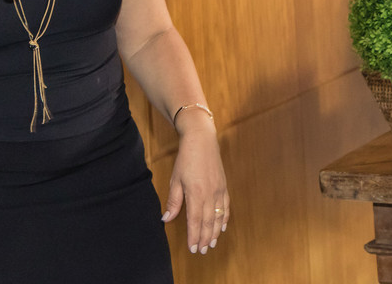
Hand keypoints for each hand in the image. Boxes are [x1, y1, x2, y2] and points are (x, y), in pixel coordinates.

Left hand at [160, 122, 227, 255]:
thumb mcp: (175, 179)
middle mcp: (210, 195)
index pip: (195, 221)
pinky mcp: (224, 187)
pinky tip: (222, 228)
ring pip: (218, 218)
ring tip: (211, 244)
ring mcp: (219, 191)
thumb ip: (173, 200)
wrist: (202, 140)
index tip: (192, 248)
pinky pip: (226, 208)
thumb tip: (166, 218)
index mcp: (196, 194)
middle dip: (204, 238)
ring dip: (214, 233)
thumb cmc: (186, 159)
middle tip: (202, 251)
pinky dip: (224, 219)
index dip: (194, 236)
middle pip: (208, 222)